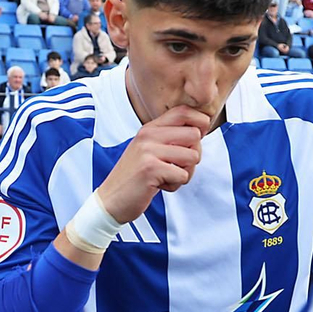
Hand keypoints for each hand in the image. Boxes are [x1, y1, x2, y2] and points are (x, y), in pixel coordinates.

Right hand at [95, 106, 207, 222]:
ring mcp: (149, 151)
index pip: (185, 111)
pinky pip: (183, 175)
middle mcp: (149, 135)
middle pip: (195, 135)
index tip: (193, 141)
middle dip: (193, 155)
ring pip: (193, 156)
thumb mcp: (149, 150)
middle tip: (176, 166)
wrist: (110, 200)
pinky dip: (175, 185)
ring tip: (166, 176)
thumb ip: (169, 138)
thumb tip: (202, 129)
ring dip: (185, 172)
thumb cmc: (135, 177)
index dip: (200, 124)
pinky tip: (158, 185)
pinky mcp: (151, 169)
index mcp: (150, 128)